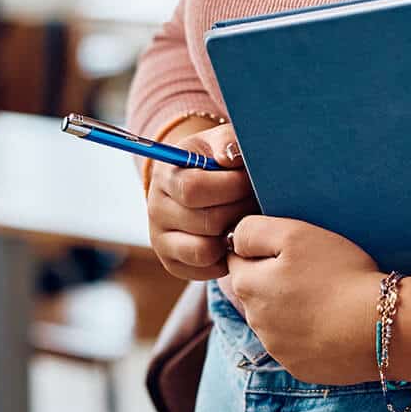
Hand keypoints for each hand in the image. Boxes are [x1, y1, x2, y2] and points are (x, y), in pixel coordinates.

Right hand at [141, 118, 257, 281]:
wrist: (197, 184)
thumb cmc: (213, 161)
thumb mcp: (219, 141)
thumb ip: (227, 141)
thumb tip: (230, 158)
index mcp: (165, 175)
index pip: (194, 188)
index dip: (230, 186)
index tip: (249, 179)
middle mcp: (156, 209)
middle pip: (206, 221)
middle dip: (239, 211)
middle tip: (255, 201)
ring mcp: (161, 239)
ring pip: (205, 250)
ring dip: (233, 236)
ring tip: (245, 219)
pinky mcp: (173, 263)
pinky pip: (207, 270)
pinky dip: (227, 257)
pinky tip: (234, 237)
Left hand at [226, 216, 379, 385]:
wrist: (378, 326)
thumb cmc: (338, 273)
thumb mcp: (293, 233)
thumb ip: (253, 231)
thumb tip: (233, 240)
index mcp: (247, 286)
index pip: (238, 259)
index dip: (263, 249)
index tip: (291, 248)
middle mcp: (254, 322)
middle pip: (256, 291)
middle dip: (275, 280)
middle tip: (314, 270)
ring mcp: (277, 349)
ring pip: (276, 319)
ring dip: (291, 308)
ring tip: (327, 297)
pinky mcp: (300, 368)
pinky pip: (297, 345)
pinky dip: (309, 333)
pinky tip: (333, 323)